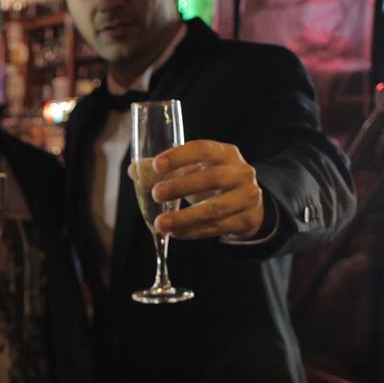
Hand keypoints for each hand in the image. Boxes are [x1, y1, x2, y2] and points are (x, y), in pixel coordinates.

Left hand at [145, 139, 264, 239]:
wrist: (249, 205)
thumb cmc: (214, 182)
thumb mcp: (197, 170)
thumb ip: (167, 169)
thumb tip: (134, 170)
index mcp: (226, 153)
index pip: (204, 149)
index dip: (180, 156)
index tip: (157, 165)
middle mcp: (241, 173)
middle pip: (212, 179)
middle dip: (182, 187)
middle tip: (156, 194)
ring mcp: (247, 198)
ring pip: (215, 209)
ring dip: (184, 218)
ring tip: (161, 224)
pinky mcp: (246, 221)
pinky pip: (216, 228)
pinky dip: (193, 232)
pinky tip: (174, 233)